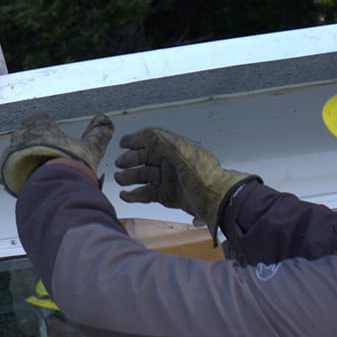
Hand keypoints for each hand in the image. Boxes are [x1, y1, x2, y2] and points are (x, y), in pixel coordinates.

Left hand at [0, 114, 113, 195]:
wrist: (52, 189)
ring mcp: (10, 154)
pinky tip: (15, 178)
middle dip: (29, 139)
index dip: (42, 122)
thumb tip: (106, 119)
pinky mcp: (2, 171)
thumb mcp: (91, 149)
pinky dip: (6, 172)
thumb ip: (99, 133)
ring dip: (17, 156)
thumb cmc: (71, 167)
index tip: (44, 125)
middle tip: (39, 150)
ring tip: (28, 166)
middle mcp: (23, 138)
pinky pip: (0, 169)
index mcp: (43, 129)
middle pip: (23, 133)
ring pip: (11, 150)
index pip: (38, 117)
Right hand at [115, 127, 254, 229]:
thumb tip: (143, 134)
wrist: (217, 201)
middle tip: (120, 163)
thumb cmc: (205, 176)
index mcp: (176, 148)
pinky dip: (134, 194)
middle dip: (130, 159)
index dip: (136, 139)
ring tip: (119, 179)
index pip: (152, 139)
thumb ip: (163, 142)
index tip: (123, 143)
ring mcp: (168, 179)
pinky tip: (125, 195)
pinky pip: (146, 193)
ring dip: (129, 177)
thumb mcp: (184, 154)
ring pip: (143, 176)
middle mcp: (171, 162)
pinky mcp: (167, 195)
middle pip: (145, 157)